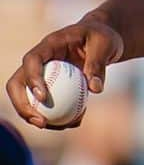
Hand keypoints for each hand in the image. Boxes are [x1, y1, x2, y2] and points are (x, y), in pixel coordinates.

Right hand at [6, 18, 123, 129]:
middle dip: (22, 105)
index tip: (42, 97)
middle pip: (17, 83)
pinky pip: (46, 104)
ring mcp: (42, 74)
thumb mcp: (105, 44)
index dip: (32, 79)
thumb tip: (95, 89)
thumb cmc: (103, 37)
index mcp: (50, 45)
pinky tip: (74, 122)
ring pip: (27, 98)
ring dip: (36, 115)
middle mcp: (40, 60)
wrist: (103, 38)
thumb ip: (98, 64)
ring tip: (59, 127)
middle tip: (42, 122)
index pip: (32, 60)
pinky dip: (56, 115)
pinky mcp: (50, 85)